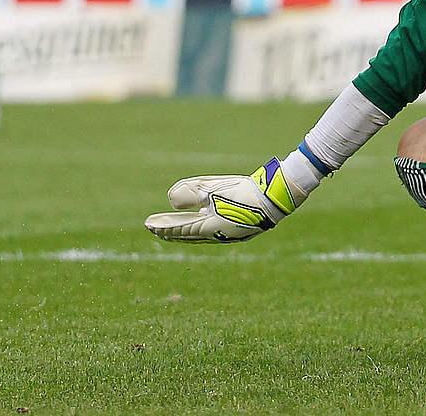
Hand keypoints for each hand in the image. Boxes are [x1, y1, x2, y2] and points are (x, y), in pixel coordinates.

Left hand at [144, 159, 298, 242]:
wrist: (276, 198)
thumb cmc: (244, 192)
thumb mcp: (213, 189)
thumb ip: (189, 193)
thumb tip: (171, 200)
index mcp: (210, 229)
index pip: (180, 229)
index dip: (164, 227)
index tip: (149, 226)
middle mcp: (218, 236)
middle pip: (188, 234)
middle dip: (171, 229)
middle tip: (154, 228)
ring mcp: (230, 235)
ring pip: (201, 233)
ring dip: (186, 229)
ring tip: (175, 225)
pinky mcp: (241, 230)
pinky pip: (214, 230)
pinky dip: (201, 227)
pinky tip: (202, 221)